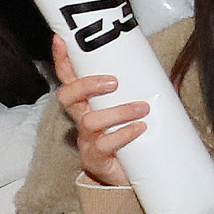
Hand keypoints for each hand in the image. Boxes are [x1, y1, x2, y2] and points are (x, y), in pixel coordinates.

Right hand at [51, 33, 151, 185]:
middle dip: (87, 85)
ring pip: (90, 121)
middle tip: (113, 82)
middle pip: (68, 96)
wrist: (132, 174)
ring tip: (142, 108)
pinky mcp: (95, 158)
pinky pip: (105, 144)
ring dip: (118, 112)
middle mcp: (82, 118)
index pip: (69, 77)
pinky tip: (140, 128)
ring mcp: (86, 139)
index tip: (61, 39)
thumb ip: (135, 88)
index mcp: (87, 102)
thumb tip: (152, 61)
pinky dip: (124, 134)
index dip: (62, 59)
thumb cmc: (132, 134)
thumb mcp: (130, 107)